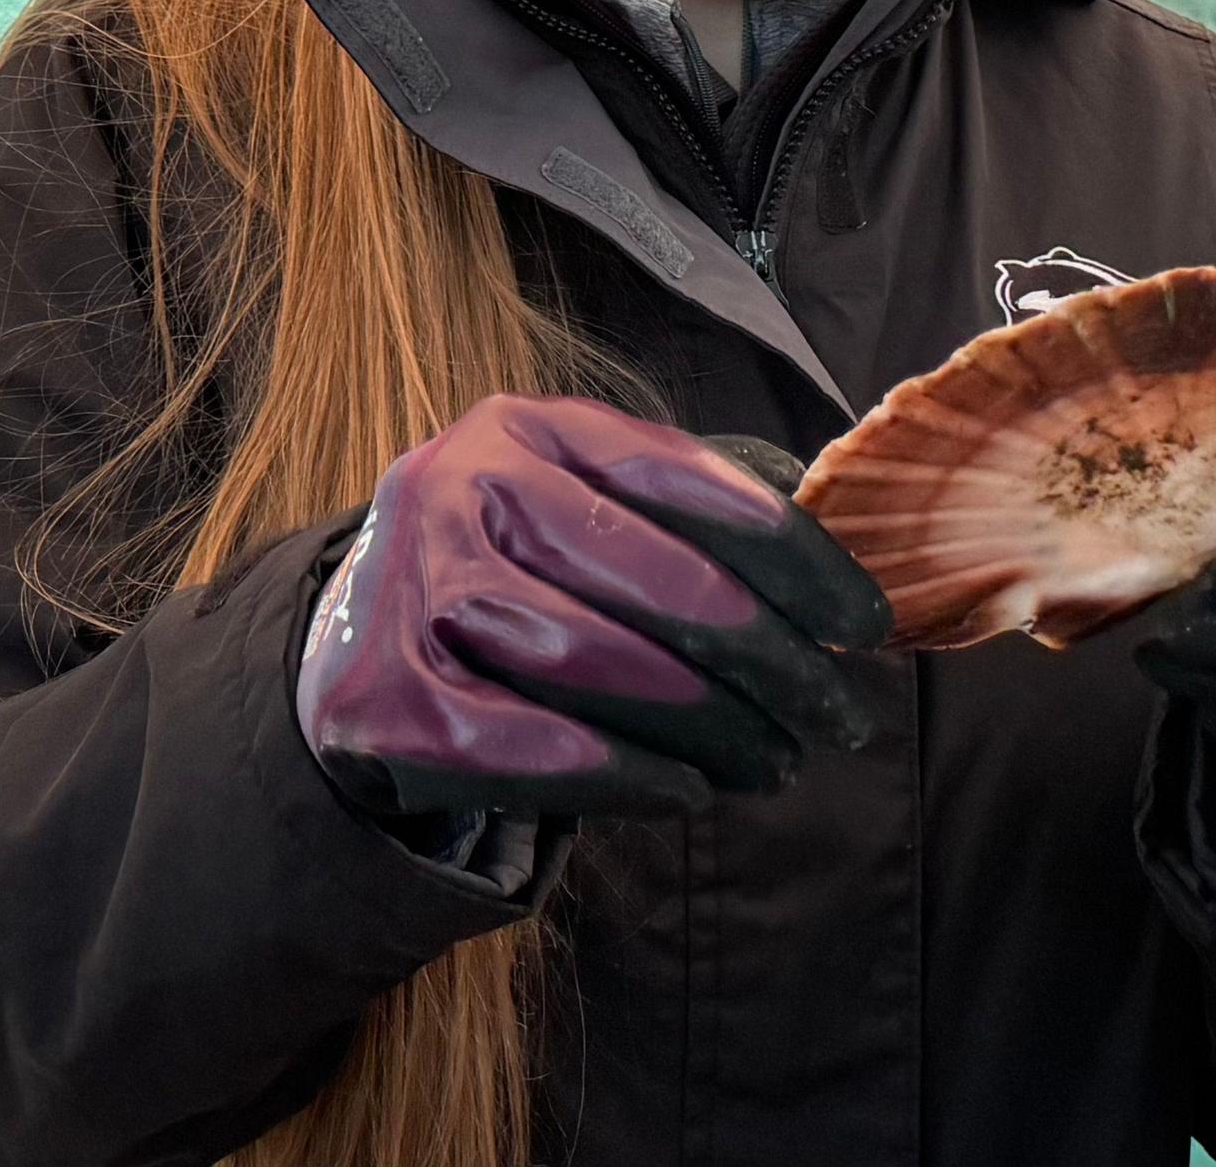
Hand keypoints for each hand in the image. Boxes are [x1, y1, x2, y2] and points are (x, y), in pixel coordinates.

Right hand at [293, 395, 892, 820]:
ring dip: (714, 724)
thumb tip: (834, 581)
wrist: (350, 644)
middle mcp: (458, 487)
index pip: (685, 480)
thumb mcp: (578, 506)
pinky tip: (690, 788)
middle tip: (839, 713)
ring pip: (603, 665)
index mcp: (525, 427)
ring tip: (777, 758)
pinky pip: (538, 747)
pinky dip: (631, 774)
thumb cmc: (512, 573)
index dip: (794, 556)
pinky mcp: (391, 698)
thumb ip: (686, 516)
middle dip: (772, 658)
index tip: (864, 624)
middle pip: (655, 579)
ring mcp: (415, 591)